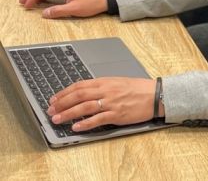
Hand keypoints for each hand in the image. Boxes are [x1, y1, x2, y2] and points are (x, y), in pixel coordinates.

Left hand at [47, 77, 163, 131]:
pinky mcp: (117, 114)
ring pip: (84, 107)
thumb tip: (85, 92)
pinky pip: (98, 119)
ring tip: (57, 119)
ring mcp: (111, 103)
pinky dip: (85, 124)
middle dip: (62, 103)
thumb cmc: (138, 88)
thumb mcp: (118, 82)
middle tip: (51, 110)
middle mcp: (106, 90)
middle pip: (78, 95)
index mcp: (106, 81)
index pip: (80, 85)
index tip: (54, 99)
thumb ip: (102, 86)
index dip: (64, 92)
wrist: (155, 94)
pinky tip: (76, 127)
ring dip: (68, 114)